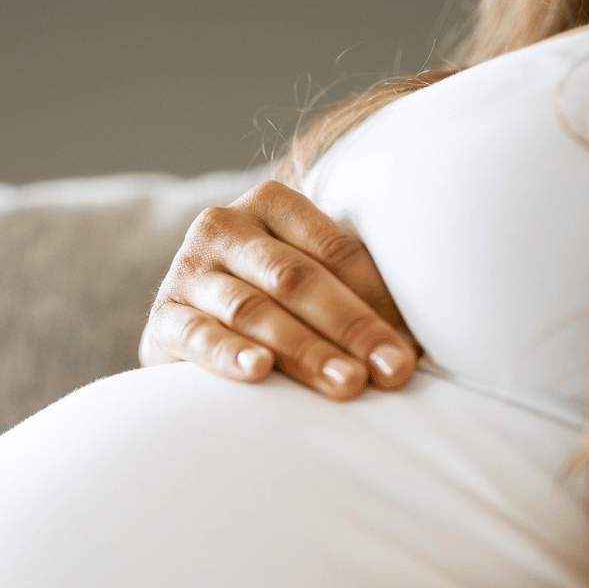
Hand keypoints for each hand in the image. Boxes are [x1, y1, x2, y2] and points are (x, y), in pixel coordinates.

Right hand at [140, 179, 417, 399]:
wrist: (192, 328)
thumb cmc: (276, 307)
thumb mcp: (313, 283)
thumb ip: (359, 295)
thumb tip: (425, 344)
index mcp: (272, 203)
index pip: (335, 250)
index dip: (378, 299)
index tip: (414, 349)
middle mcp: (224, 226)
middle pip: (298, 279)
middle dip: (352, 329)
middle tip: (392, 372)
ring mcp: (188, 271)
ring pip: (255, 310)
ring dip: (305, 350)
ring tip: (346, 384)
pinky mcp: (163, 319)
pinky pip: (198, 336)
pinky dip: (229, 354)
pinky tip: (258, 372)